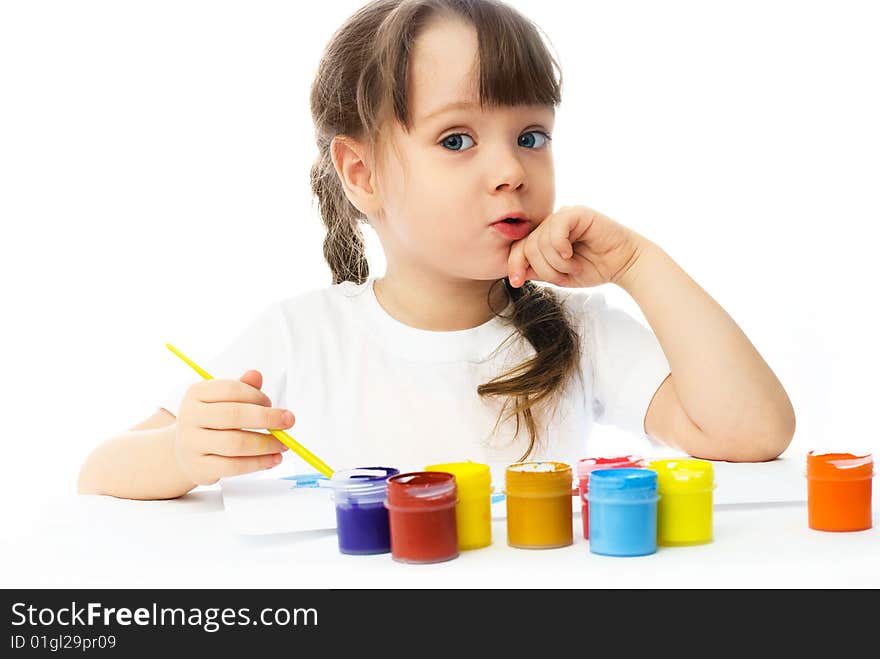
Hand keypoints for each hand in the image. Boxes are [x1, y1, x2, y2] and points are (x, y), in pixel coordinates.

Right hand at [174, 370, 292, 485]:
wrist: (186, 451)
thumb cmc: (212, 420)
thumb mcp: (223, 399)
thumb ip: (242, 387)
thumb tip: (256, 375)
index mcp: (196, 394)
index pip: (230, 390)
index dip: (256, 395)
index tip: (271, 403)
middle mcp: (190, 417)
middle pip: (233, 415)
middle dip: (267, 418)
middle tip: (288, 421)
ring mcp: (192, 444)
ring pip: (235, 444)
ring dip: (266, 444)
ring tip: (283, 444)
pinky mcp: (199, 468)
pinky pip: (234, 466)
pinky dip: (258, 463)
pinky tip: (273, 459)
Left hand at [507, 205, 644, 288]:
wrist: (624, 265)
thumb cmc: (594, 268)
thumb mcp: (559, 276)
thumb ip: (537, 271)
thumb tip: (514, 273)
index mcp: (545, 238)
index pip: (519, 248)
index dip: (514, 265)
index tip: (516, 282)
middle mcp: (552, 225)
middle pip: (528, 247)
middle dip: (545, 269)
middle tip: (564, 277)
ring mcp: (564, 217)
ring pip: (541, 242)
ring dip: (557, 264)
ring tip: (574, 267)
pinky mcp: (577, 213)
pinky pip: (555, 230)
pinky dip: (560, 247)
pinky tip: (571, 254)